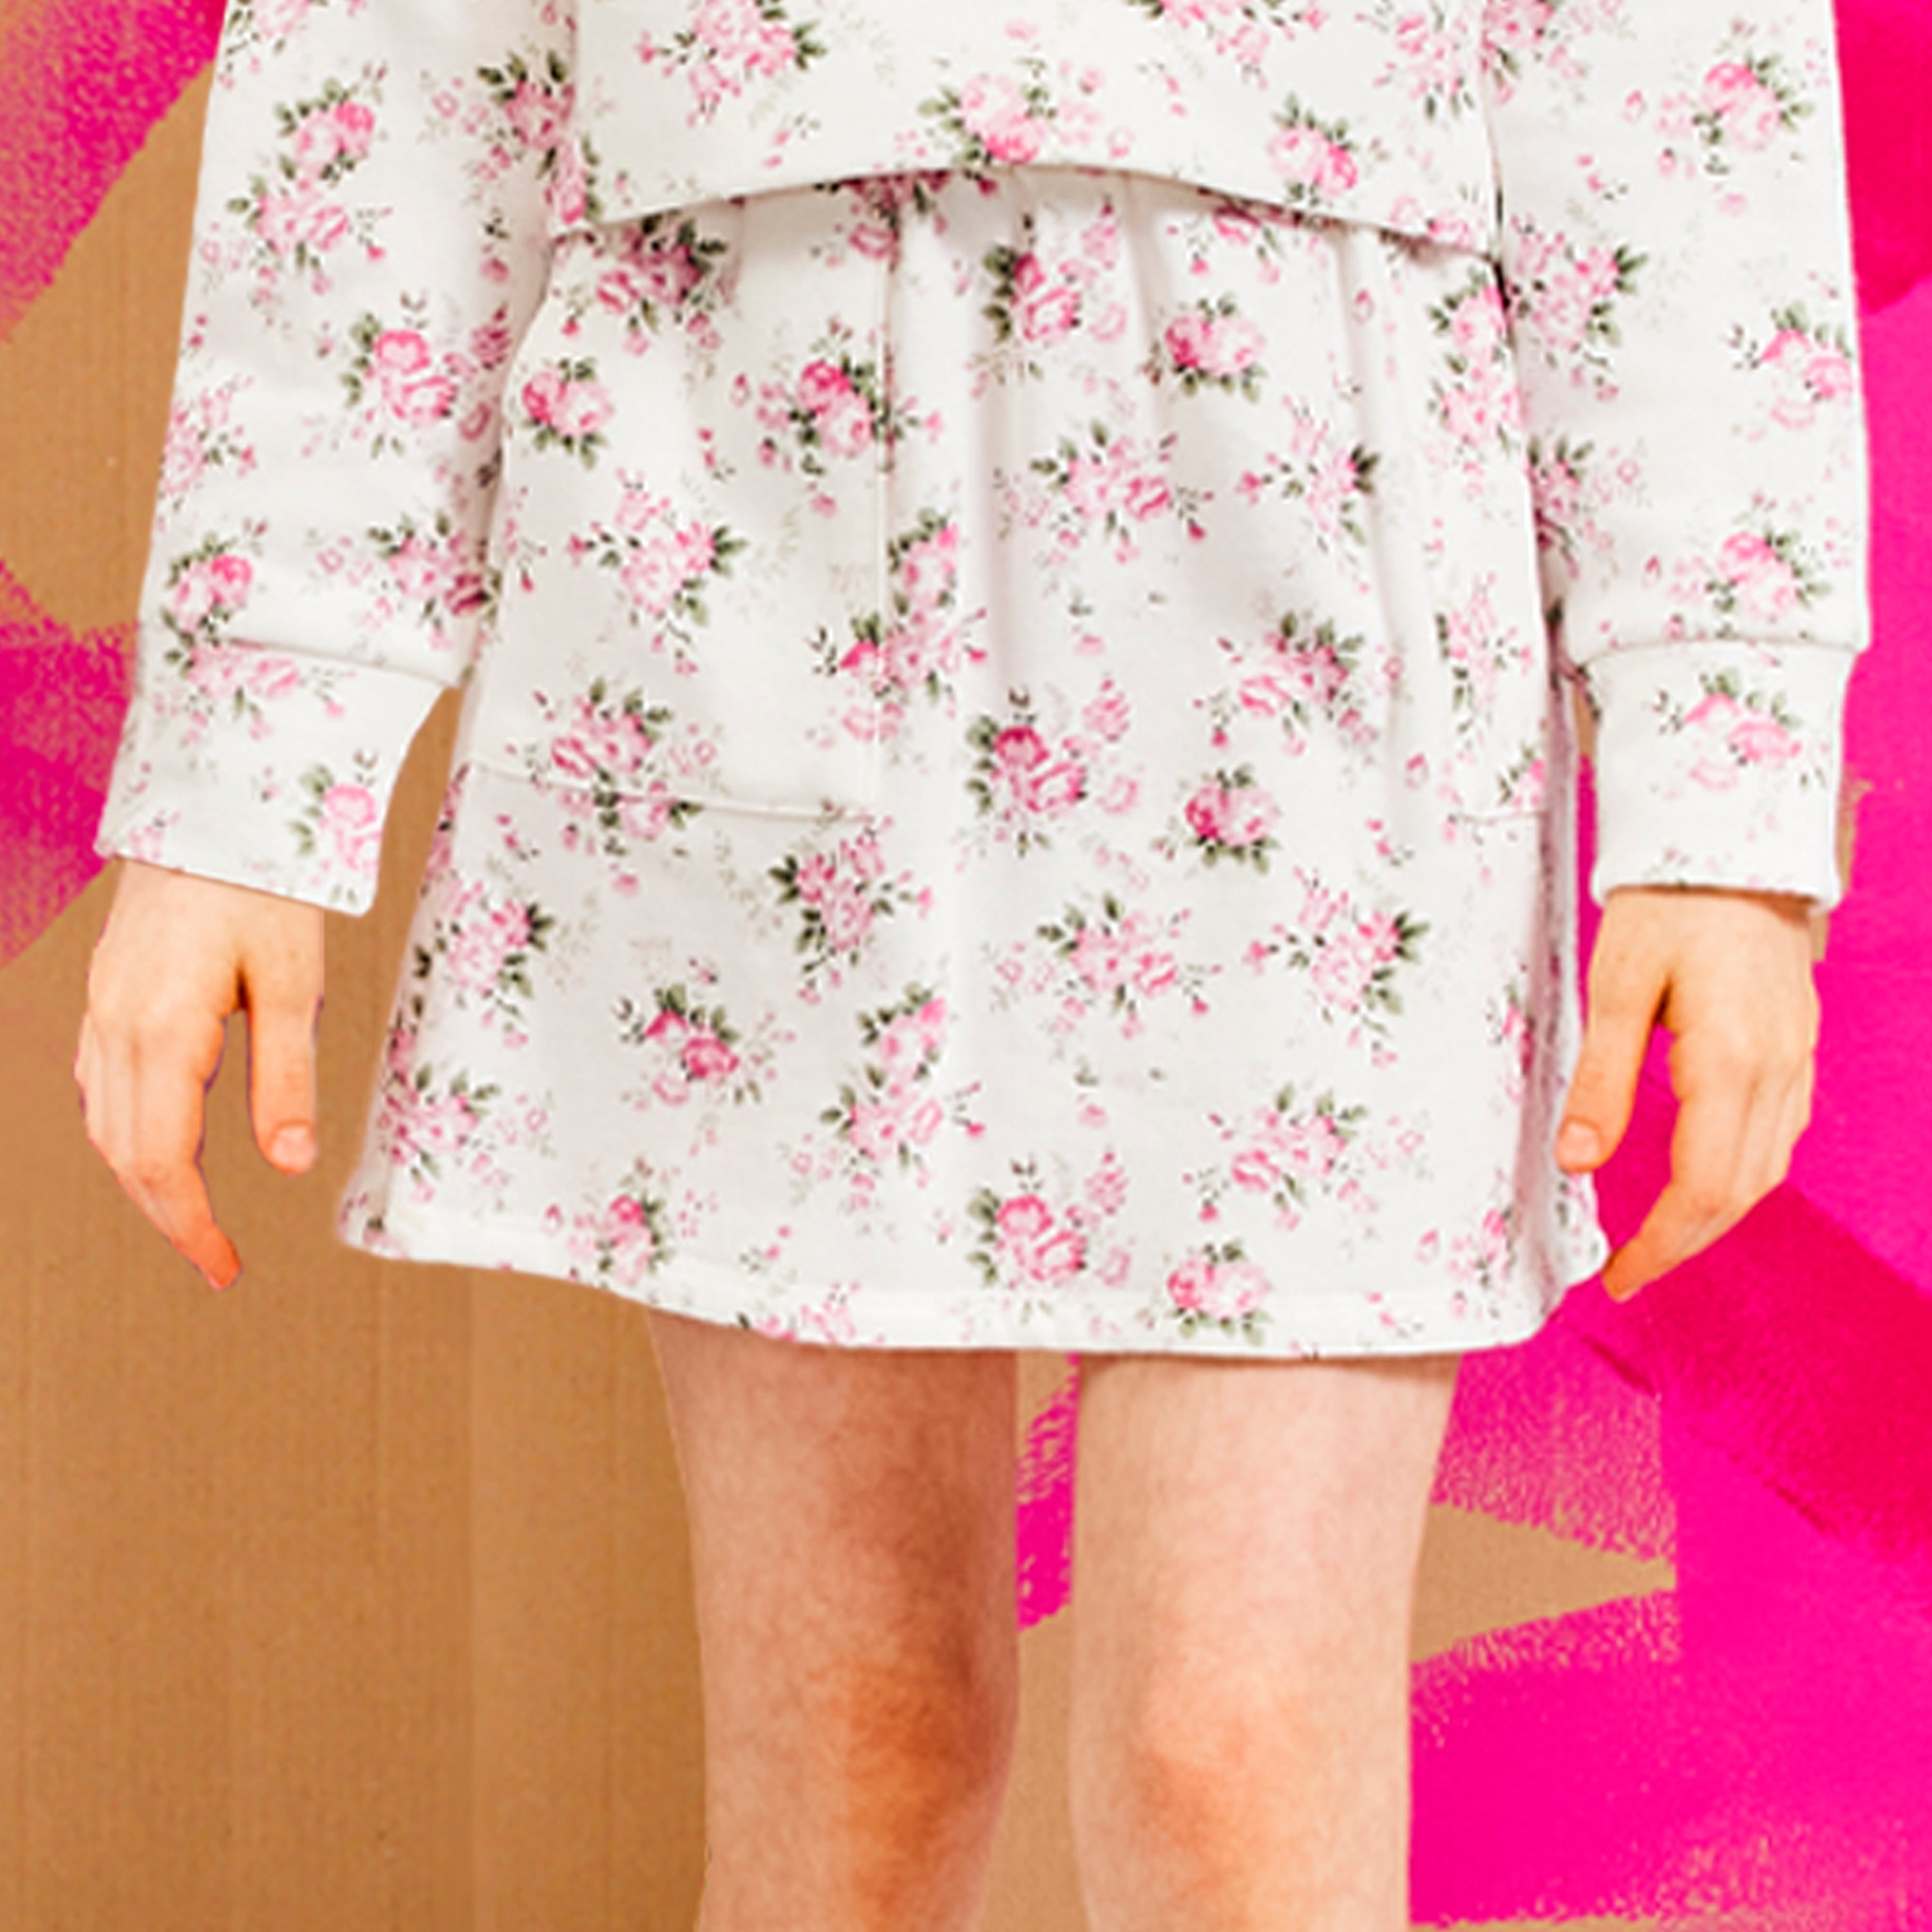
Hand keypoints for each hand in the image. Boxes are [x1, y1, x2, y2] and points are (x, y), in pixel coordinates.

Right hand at [74, 860, 325, 1292]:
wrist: (216, 810)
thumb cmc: (262, 890)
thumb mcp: (292, 986)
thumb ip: (288, 1079)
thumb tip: (290, 1165)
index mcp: (161, 1031)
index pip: (161, 1161)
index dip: (191, 1225)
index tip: (225, 1266)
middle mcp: (116, 1027)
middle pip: (125, 1155)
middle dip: (169, 1217)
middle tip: (217, 1261)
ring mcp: (102, 1010)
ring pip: (107, 1124)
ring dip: (144, 1180)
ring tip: (194, 1220)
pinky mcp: (108, 995)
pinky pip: (102, 1086)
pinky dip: (128, 1133)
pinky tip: (158, 1146)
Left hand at [1554, 885, 1818, 1301]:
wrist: (1732, 845)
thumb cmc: (1668, 907)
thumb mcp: (1615, 992)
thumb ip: (1600, 1084)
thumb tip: (1576, 1165)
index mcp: (1731, 1060)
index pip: (1702, 1186)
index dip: (1661, 1243)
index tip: (1619, 1278)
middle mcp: (1779, 1070)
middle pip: (1740, 1192)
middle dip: (1685, 1243)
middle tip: (1630, 1274)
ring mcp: (1798, 1060)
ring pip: (1767, 1170)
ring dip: (1715, 1217)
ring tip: (1658, 1242)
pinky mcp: (1798, 1047)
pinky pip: (1779, 1135)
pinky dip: (1740, 1176)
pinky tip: (1702, 1184)